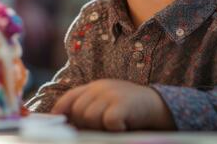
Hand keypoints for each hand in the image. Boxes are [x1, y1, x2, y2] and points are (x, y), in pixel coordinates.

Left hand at [50, 79, 173, 130]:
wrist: (157, 104)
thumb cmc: (129, 108)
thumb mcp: (106, 102)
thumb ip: (89, 107)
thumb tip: (70, 124)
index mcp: (94, 87)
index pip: (69, 97)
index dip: (60, 111)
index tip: (59, 122)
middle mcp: (100, 88)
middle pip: (78, 111)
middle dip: (85, 123)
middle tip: (102, 126)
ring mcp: (111, 95)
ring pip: (89, 117)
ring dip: (100, 126)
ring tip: (114, 125)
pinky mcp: (122, 105)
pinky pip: (108, 121)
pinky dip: (115, 128)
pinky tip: (123, 126)